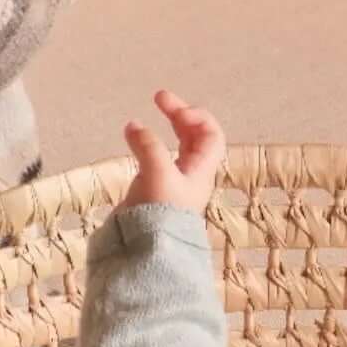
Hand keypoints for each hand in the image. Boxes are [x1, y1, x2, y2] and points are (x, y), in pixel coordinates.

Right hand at [121, 89, 226, 214]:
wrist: (148, 249)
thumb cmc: (161, 212)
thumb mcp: (158, 173)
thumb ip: (147, 145)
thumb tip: (134, 125)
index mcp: (200, 170)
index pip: (212, 135)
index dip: (197, 116)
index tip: (173, 109)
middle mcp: (191, 174)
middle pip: (194, 137)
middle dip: (179, 114)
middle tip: (159, 97)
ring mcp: (173, 181)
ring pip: (177, 146)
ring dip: (165, 127)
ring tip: (145, 118)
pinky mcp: (154, 188)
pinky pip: (157, 157)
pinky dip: (147, 142)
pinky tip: (133, 139)